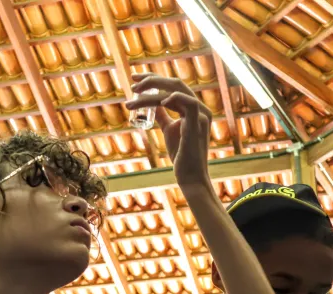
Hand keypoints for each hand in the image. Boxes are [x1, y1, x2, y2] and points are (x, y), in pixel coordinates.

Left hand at [126, 73, 212, 192]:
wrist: (190, 175)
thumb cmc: (181, 154)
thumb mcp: (169, 130)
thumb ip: (163, 116)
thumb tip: (154, 106)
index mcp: (193, 108)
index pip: (173, 85)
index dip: (154, 79)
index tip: (135, 81)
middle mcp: (199, 108)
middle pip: (175, 83)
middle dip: (151, 80)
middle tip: (132, 84)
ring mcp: (201, 115)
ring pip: (175, 92)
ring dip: (152, 92)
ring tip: (133, 97)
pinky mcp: (198, 124)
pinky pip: (189, 104)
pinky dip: (174, 98)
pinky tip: (159, 103)